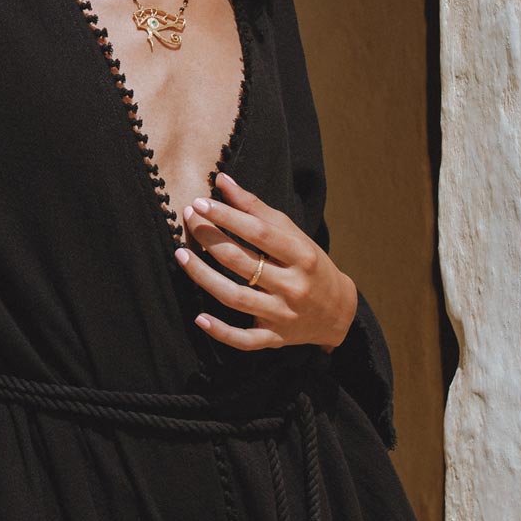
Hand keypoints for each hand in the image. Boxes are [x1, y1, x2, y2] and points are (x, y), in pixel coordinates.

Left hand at [174, 171, 356, 352]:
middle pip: (242, 262)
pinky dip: (221, 331)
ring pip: (235, 298)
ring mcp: (282, 315)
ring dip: (204, 277)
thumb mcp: (293, 234)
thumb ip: (256, 208)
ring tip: (180, 255)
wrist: (339, 311)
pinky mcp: (274, 339)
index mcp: (302, 256)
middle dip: (210, 239)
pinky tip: (199, 317)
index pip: (259, 233)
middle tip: (189, 220)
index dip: (227, 217)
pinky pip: (244, 339)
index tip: (201, 202)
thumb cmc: (310, 264)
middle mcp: (293, 286)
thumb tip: (222, 181)